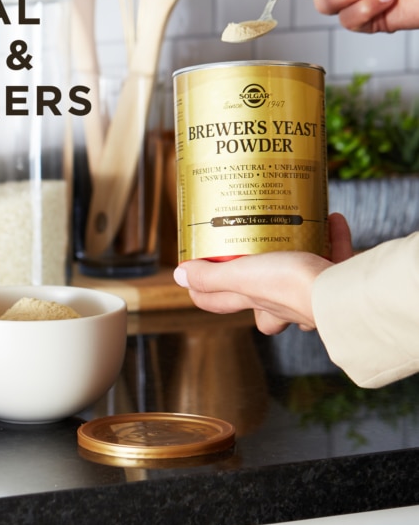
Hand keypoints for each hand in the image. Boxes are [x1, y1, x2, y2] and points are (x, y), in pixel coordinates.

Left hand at [173, 213, 353, 334]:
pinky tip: (331, 219)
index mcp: (254, 300)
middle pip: (264, 306)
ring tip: (295, 235)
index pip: (219, 303)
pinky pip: (336, 258)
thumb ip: (211, 277)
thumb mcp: (240, 276)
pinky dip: (334, 238)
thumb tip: (180, 276)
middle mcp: (283, 304)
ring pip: (303, 285)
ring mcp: (313, 297)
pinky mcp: (340, 284)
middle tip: (253, 263)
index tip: (192, 275)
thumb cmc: (289, 285)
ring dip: (300, 258)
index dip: (203, 292)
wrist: (344, 292)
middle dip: (257, 290)